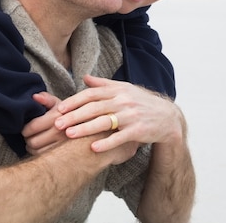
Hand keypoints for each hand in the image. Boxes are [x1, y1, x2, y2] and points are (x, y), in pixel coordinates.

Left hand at [21, 92, 67, 154]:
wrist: (86, 125)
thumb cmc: (68, 113)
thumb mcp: (59, 103)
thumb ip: (46, 99)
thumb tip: (34, 97)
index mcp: (56, 117)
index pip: (32, 127)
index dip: (25, 128)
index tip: (25, 127)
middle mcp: (60, 131)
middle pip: (33, 141)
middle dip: (27, 138)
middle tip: (27, 135)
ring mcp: (62, 144)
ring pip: (37, 150)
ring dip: (31, 146)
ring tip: (33, 140)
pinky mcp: (64, 153)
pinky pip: (44, 156)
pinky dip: (38, 152)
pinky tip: (40, 146)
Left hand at [55, 75, 184, 152]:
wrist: (167, 117)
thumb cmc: (141, 102)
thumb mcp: (124, 89)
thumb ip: (103, 84)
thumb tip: (84, 77)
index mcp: (118, 90)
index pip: (92, 94)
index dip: (75, 101)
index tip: (60, 109)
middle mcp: (123, 101)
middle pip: (95, 108)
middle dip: (75, 115)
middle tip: (58, 124)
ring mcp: (131, 116)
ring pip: (104, 122)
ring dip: (86, 128)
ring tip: (70, 135)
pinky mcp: (138, 130)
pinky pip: (119, 137)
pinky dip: (106, 143)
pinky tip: (93, 148)